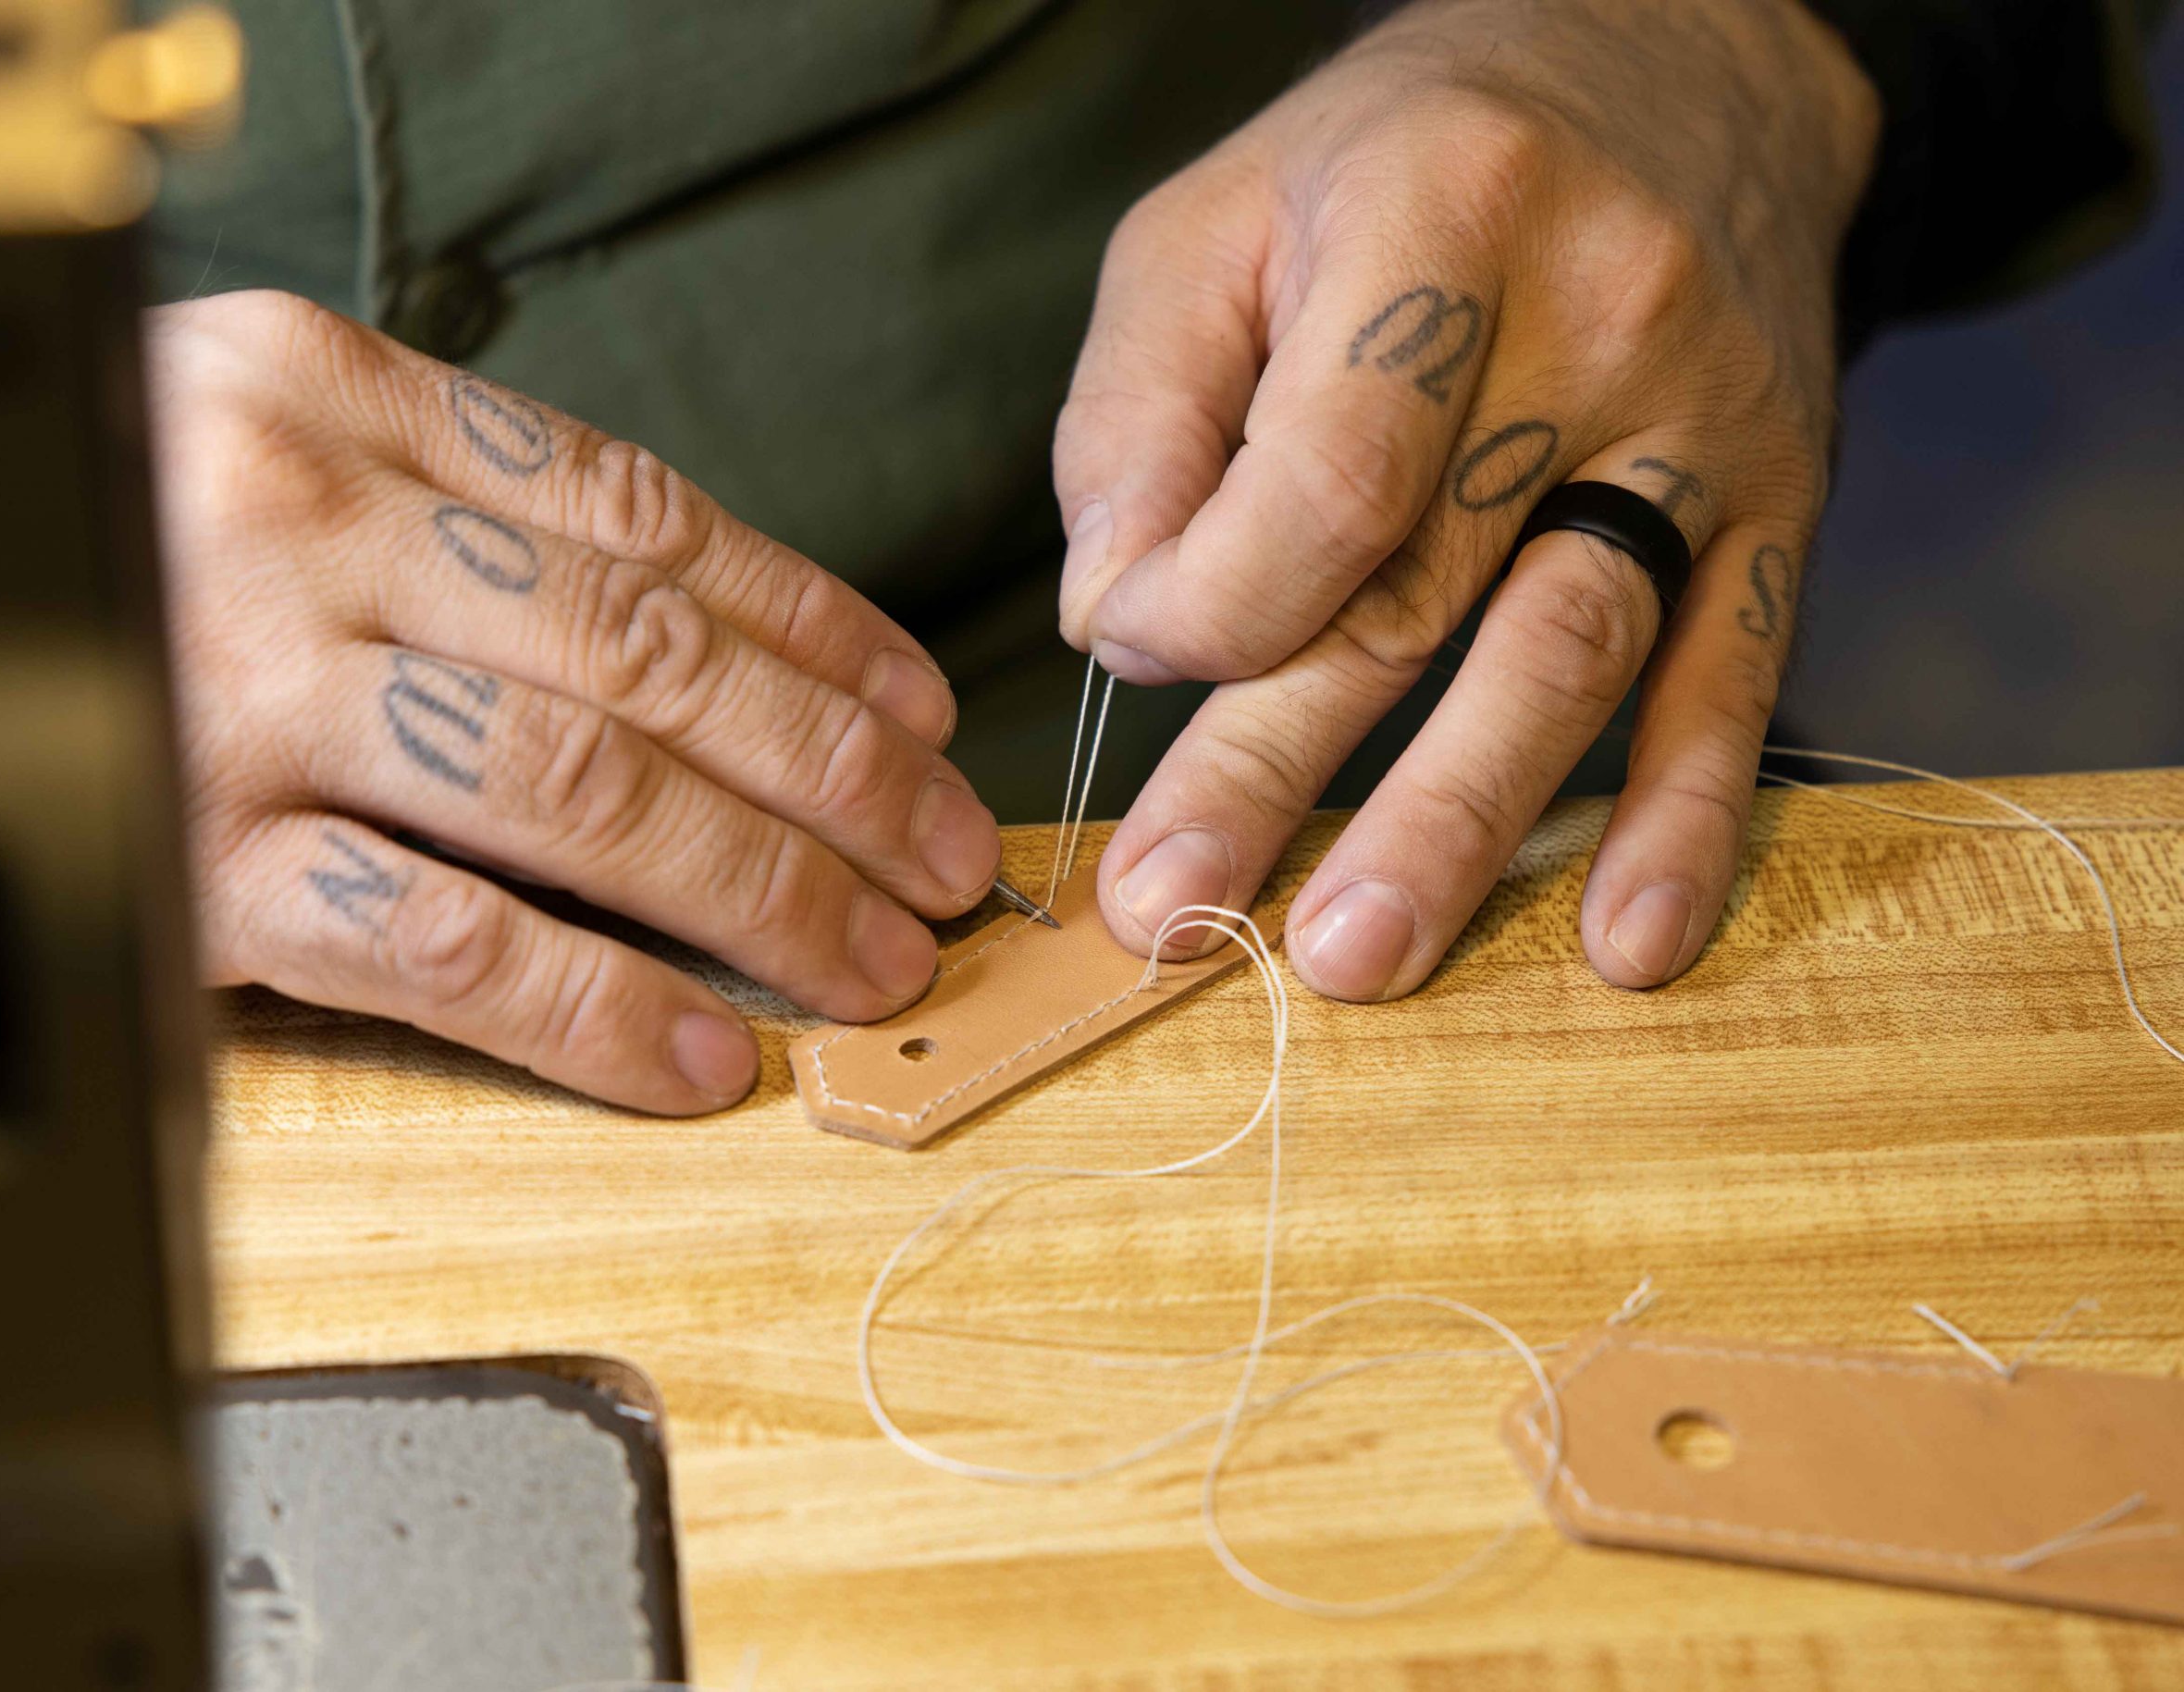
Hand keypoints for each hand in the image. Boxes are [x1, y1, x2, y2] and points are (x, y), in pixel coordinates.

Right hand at [156, 291, 998, 1111]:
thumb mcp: (260, 456)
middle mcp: (298, 521)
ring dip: (763, 889)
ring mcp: (241, 691)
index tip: (919, 705)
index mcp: (333, 396)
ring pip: (581, 795)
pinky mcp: (191, 858)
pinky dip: (593, 1007)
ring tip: (873, 957)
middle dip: (834, 772)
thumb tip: (706, 643)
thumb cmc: (111, 544)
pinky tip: (701, 1053)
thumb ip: (448, 511)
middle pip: (647, 660)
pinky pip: (441, 941)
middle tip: (945, 854)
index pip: (642, 515)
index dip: (811, 622)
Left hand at [1052, 0, 1877, 997]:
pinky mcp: (1782, 504)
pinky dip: (1679, 821)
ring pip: (1567, 654)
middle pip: (1418, 590)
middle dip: (1275, 768)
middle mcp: (1600, 318)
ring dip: (1457, 827)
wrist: (1673, 72)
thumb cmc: (1398, 165)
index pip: (1324, 473)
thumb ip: (1140, 413)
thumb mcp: (1219, 221)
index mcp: (1442, 215)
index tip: (1129, 650)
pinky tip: (1625, 940)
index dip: (1210, 599)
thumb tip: (1118, 619)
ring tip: (1357, 959)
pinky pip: (1734, 678)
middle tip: (1171, 913)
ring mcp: (1708, 425)